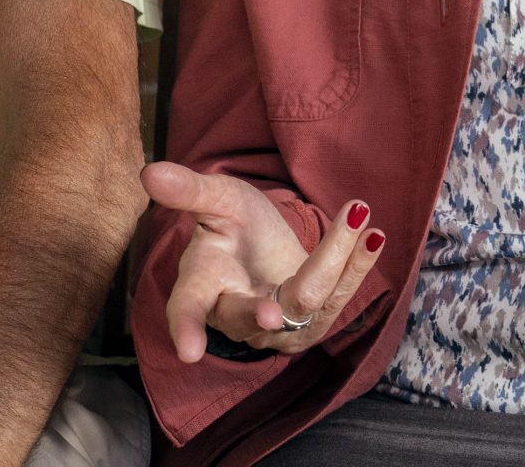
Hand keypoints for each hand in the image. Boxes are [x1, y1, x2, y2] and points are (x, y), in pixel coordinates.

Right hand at [143, 162, 385, 363]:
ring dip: (334, 260)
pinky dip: (358, 264)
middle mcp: (239, 316)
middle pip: (253, 317)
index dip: (186, 330)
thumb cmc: (234, 227)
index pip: (188, 309)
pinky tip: (373, 235)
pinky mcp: (316, 322)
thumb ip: (189, 191)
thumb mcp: (216, 201)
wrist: (269, 250)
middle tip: (274, 312)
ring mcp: (280, 327)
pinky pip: (340, 295)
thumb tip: (150, 172)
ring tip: (357, 218)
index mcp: (203, 288)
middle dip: (264, 315)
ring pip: (306, 301)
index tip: (188, 352)